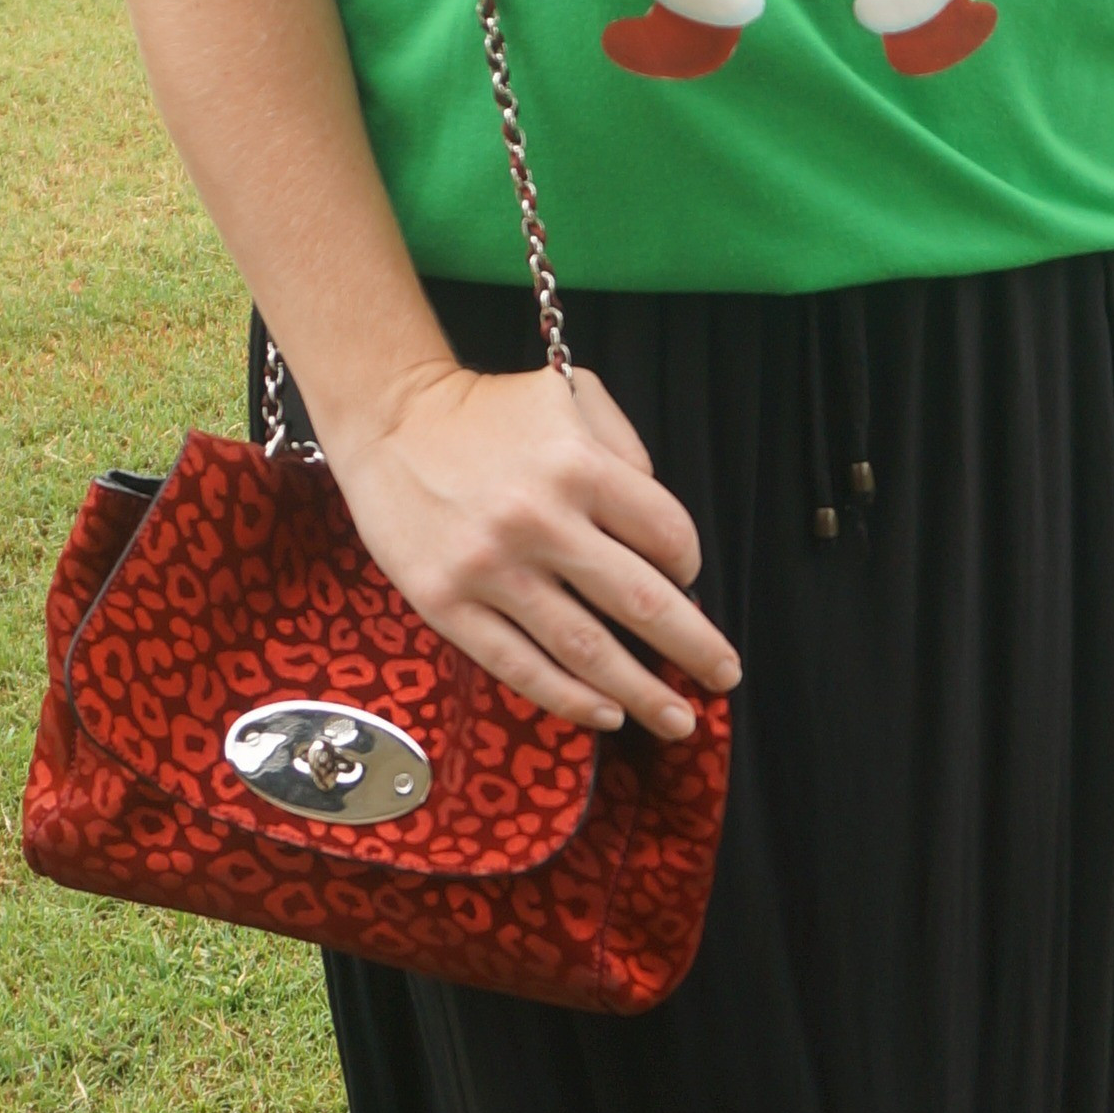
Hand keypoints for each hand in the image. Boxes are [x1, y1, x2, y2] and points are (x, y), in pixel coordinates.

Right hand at [316, 361, 739, 741]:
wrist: (388, 419)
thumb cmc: (487, 412)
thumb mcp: (569, 393)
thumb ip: (625, 446)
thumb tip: (661, 527)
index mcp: (579, 465)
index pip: (666, 534)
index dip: (690, 565)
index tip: (688, 580)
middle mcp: (540, 519)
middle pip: (641, 602)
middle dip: (695, 649)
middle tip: (725, 677)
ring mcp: (491, 568)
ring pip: (585, 648)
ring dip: (641, 692)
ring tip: (679, 719)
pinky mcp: (446, 603)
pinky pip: (518, 665)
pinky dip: (569, 698)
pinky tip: (606, 715)